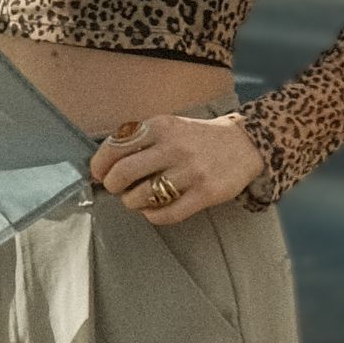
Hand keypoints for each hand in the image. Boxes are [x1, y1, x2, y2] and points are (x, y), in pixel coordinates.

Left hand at [88, 111, 261, 226]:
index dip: (99, 165)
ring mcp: (192, 171)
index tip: (98, 173)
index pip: (114, 147)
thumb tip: (101, 166)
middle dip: (112, 185)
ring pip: (143, 195)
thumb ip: (138, 140)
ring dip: (131, 202)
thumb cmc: (195, 138)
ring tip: (136, 199)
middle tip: (116, 188)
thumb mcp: (167, 127)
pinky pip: (167, 214)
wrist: (245, 143)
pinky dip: (152, 216)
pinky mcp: (207, 193)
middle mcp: (175, 147)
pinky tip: (152, 210)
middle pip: (123, 173)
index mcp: (161, 127)